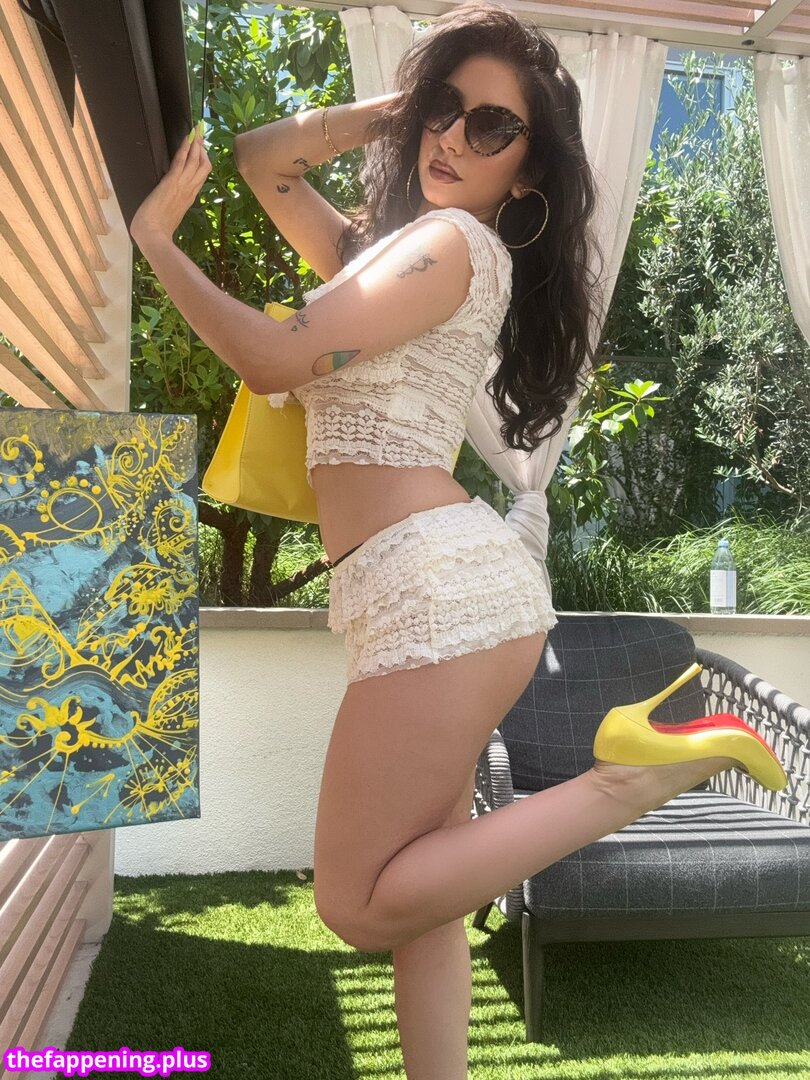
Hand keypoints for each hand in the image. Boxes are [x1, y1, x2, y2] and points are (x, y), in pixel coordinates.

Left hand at [130, 124, 211, 248]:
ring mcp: (181, 186)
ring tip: (196, 131)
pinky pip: (181, 162)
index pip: (201, 176)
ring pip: (195, 161)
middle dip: (202, 149)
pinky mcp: (171, 182)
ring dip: (196, 144)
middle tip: (200, 134)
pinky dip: (185, 149)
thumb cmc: (158, 230)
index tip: (201, 150)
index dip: (203, 161)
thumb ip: (173, 206)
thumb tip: (170, 201)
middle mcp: (189, 190)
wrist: (153, 235)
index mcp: (189, 198)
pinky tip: (187, 138)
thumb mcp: (170, 216)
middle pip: (203, 166)